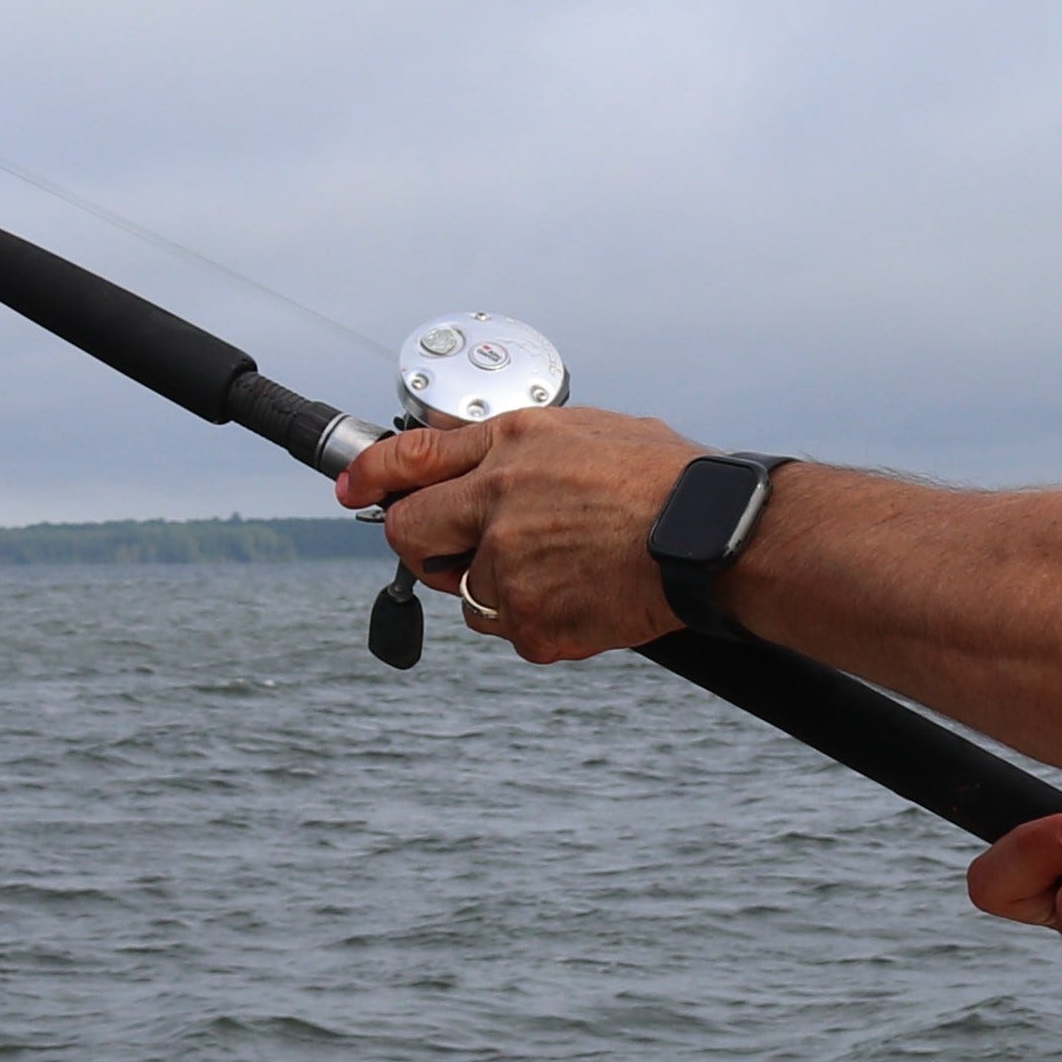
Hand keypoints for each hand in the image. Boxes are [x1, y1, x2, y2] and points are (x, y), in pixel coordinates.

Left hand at [335, 404, 706, 658]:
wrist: (709, 537)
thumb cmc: (664, 481)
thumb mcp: (580, 430)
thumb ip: (510, 446)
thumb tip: (459, 451)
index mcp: (509, 448)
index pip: (410, 458)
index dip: (372, 476)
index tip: (352, 489)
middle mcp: (497, 503)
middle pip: (411, 535)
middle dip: (427, 546)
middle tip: (462, 550)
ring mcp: (509, 568)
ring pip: (467, 593)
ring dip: (501, 587)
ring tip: (566, 568)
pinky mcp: (530, 624)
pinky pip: (509, 630)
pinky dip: (539, 621)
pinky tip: (583, 594)